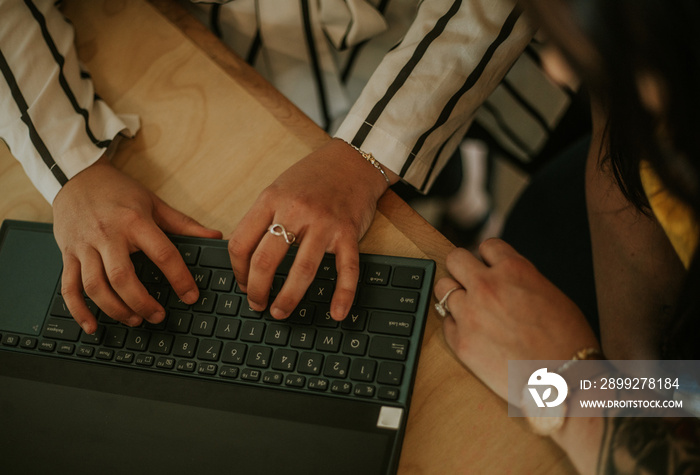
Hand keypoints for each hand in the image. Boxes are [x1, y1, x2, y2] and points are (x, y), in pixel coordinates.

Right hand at [53, 156, 221, 332]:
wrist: (76, 176)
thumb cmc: (119, 191)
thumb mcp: (154, 203)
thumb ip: (184, 225)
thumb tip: (215, 237)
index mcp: (135, 221)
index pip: (162, 254)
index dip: (179, 279)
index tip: (190, 296)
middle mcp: (107, 235)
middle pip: (122, 277)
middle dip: (142, 302)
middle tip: (159, 316)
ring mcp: (84, 246)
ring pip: (95, 286)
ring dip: (115, 309)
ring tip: (134, 320)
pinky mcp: (67, 254)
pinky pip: (69, 287)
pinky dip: (79, 310)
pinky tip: (92, 326)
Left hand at [228, 138, 395, 320]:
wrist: (352, 161)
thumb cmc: (312, 177)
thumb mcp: (278, 189)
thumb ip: (263, 218)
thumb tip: (245, 257)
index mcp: (271, 199)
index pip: (241, 242)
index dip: (237, 270)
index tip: (242, 283)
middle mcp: (295, 211)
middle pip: (265, 261)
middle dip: (257, 290)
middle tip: (257, 304)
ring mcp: (324, 223)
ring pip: (301, 270)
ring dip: (288, 298)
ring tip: (279, 313)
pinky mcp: (348, 232)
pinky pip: (346, 269)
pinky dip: (343, 295)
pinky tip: (337, 313)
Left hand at [434, 239, 598, 401]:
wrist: (564, 383)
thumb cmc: (566, 341)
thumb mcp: (550, 294)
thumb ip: (521, 280)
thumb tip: (504, 277)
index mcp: (515, 270)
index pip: (487, 246)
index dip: (490, 258)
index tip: (491, 268)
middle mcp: (488, 287)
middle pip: (455, 259)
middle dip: (462, 269)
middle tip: (470, 282)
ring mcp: (470, 313)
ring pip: (443, 288)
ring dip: (455, 296)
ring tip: (470, 309)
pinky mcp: (461, 341)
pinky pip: (445, 322)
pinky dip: (456, 326)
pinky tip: (474, 334)